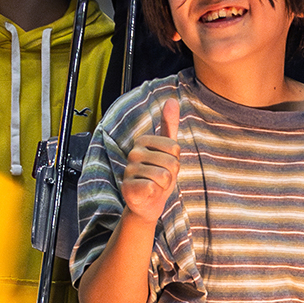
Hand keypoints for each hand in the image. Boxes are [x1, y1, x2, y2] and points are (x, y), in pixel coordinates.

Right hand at [121, 99, 183, 221]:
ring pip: (164, 176)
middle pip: (171, 162)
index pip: (174, 147)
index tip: (166, 164)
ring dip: (165, 186)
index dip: (176, 160)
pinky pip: (153, 187)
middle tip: (162, 179)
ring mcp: (129, 170)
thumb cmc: (161, 175)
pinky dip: (155, 193)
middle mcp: (133, 153)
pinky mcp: (128, 187)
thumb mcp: (169, 150)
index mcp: (143, 141)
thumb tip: (172, 100)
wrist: (149, 203)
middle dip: (172, 174)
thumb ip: (170, 125)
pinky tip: (148, 193)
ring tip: (156, 186)